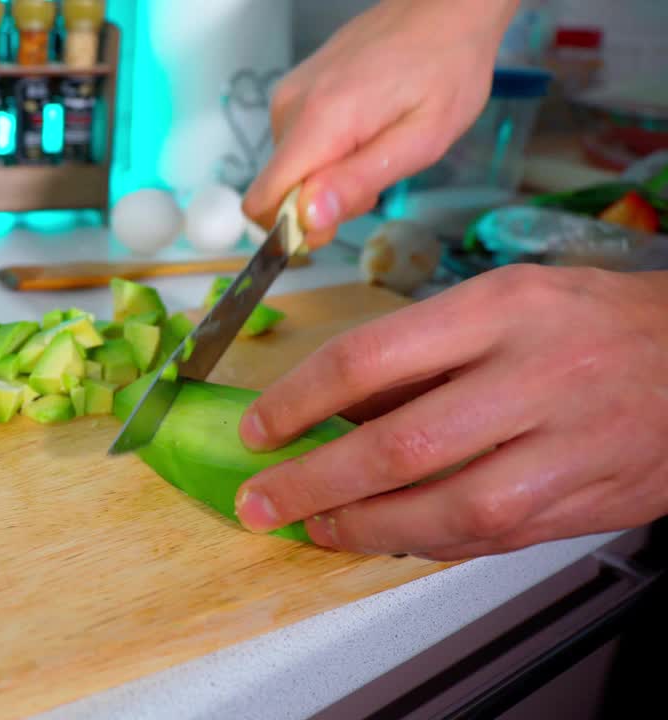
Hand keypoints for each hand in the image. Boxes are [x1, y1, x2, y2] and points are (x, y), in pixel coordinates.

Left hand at [234, 265, 667, 560]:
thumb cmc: (588, 323)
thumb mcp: (502, 303)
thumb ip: (421, 355)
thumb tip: (331, 411)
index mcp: (499, 310)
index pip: (368, 359)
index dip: (297, 402)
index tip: (259, 429)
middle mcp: (534, 377)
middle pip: (399, 445)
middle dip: (312, 483)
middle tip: (260, 500)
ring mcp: (565, 448)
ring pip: (445, 509)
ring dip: (362, 528)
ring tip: (313, 527)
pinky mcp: (583, 503)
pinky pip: (487, 538)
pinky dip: (423, 542)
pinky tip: (382, 535)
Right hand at [242, 0, 519, 249]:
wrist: (444, 8)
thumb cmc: (446, 68)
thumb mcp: (421, 140)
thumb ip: (359, 181)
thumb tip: (307, 220)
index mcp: (319, 121)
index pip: (263, 201)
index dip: (291, 228)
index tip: (333, 225)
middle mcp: (290, 106)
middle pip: (277, 190)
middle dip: (319, 204)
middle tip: (374, 180)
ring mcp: (288, 95)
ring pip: (288, 169)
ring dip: (325, 178)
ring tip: (375, 150)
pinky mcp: (294, 90)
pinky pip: (295, 144)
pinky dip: (324, 154)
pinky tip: (363, 133)